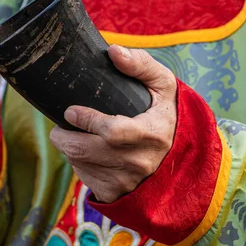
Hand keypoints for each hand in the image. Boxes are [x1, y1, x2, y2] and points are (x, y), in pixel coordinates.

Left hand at [50, 45, 177, 202]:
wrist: (183, 156)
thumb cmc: (168, 114)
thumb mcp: (163, 85)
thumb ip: (140, 65)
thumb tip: (114, 51)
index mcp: (153, 134)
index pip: (112, 132)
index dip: (86, 121)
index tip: (70, 110)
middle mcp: (140, 163)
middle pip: (85, 151)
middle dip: (64, 136)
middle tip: (62, 122)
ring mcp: (127, 182)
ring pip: (80, 165)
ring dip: (71, 149)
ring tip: (78, 134)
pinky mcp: (116, 194)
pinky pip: (85, 179)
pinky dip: (80, 164)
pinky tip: (90, 152)